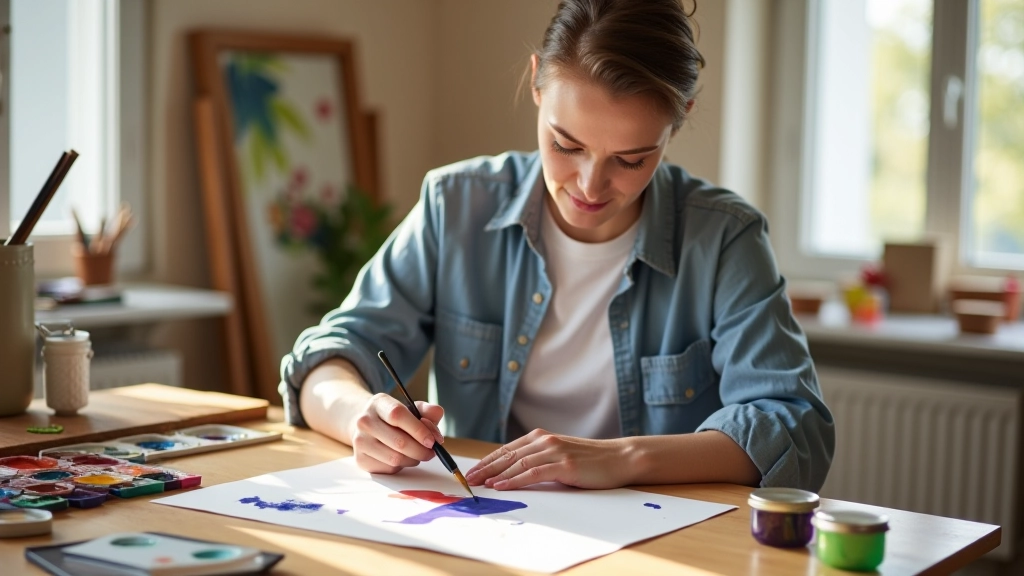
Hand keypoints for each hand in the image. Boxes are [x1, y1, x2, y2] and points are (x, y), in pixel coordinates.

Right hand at [347, 393, 444, 473]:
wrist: (368, 426)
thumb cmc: (395, 418)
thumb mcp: (412, 409)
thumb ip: (428, 413)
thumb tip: (437, 426)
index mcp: (379, 403)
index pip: (397, 415)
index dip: (418, 430)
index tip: (432, 441)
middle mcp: (365, 421)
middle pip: (398, 441)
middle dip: (421, 450)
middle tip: (432, 452)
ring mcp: (360, 441)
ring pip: (395, 458)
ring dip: (413, 459)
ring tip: (418, 454)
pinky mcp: (360, 459)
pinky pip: (388, 468)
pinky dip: (401, 466)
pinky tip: (402, 457)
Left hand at [464, 428, 630, 489]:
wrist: (619, 457)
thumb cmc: (589, 460)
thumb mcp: (559, 454)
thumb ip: (539, 458)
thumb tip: (513, 472)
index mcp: (541, 437)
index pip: (507, 449)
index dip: (487, 461)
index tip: (472, 471)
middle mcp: (544, 441)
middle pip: (507, 456)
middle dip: (485, 468)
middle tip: (468, 479)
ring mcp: (554, 451)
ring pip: (517, 464)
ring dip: (495, 475)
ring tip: (480, 484)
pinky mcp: (564, 465)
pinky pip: (532, 473)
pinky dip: (514, 480)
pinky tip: (502, 486)